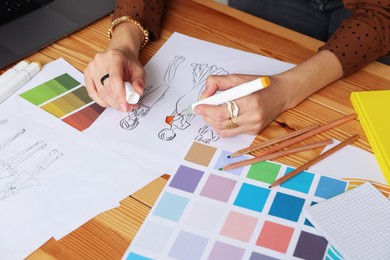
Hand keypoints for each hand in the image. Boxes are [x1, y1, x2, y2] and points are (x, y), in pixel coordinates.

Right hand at [84, 22, 145, 111]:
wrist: (119, 55)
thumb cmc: (128, 63)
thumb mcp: (139, 69)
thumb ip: (140, 81)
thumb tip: (138, 93)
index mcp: (115, 57)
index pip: (115, 79)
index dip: (120, 95)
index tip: (125, 106)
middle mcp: (100, 61)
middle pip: (107, 88)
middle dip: (118, 102)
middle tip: (129, 108)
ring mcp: (92, 67)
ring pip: (100, 92)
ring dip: (112, 103)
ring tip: (122, 105)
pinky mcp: (87, 74)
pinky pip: (92, 93)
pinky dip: (102, 101)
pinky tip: (111, 103)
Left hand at [194, 50, 343, 137]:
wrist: (281, 93)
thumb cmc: (260, 84)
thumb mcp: (238, 77)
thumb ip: (218, 82)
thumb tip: (203, 96)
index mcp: (251, 101)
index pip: (222, 112)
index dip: (206, 110)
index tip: (198, 106)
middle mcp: (253, 117)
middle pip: (221, 123)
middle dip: (207, 117)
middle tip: (202, 109)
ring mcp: (254, 126)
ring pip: (224, 131)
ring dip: (213, 123)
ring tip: (211, 113)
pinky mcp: (254, 132)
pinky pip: (232, 133)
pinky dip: (223, 126)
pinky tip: (223, 117)